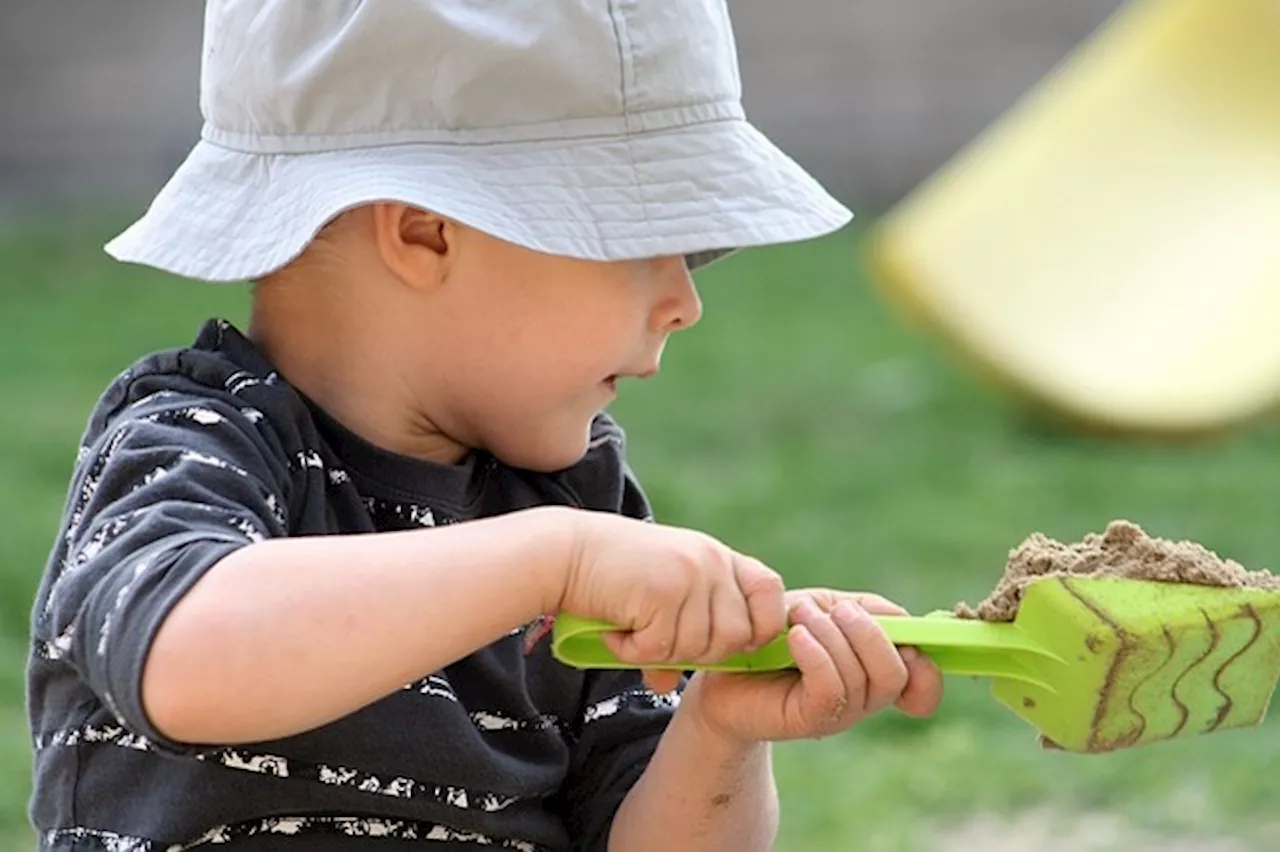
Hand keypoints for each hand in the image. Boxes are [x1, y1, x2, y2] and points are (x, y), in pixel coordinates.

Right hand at [558, 511, 786, 690]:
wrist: (565, 552)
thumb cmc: (610, 575)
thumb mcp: (658, 594)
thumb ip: (677, 631)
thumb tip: (666, 685)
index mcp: (717, 556)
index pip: (770, 593)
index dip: (760, 626)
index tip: (730, 642)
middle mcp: (710, 562)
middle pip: (735, 636)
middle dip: (699, 653)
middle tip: (658, 642)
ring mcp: (688, 575)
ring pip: (698, 647)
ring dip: (661, 653)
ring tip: (631, 632)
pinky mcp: (661, 593)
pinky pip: (661, 649)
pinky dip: (635, 652)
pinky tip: (616, 633)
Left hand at [679, 588, 943, 742]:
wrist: (724, 667)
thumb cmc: (777, 634)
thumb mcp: (826, 608)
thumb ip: (868, 609)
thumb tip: (904, 619)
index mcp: (874, 672)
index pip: (924, 684)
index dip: (927, 666)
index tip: (901, 641)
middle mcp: (864, 698)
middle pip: (896, 673)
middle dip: (868, 633)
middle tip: (832, 610)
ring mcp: (838, 714)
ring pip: (862, 676)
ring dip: (832, 635)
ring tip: (799, 617)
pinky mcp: (809, 720)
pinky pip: (831, 688)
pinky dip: (817, 654)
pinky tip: (795, 637)